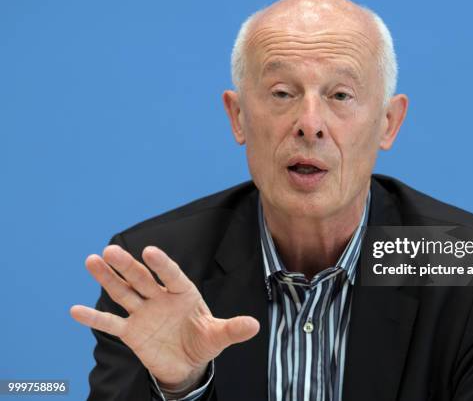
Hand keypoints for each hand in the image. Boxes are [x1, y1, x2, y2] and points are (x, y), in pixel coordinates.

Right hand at [70, 245, 259, 387]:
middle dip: (128, 266)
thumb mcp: (219, 336)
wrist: (187, 363)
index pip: (171, 275)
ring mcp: (144, 313)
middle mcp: (160, 298)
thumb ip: (232, 329)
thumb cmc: (203, 341)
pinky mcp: (131, 332)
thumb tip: (254, 326)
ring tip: (92, 261)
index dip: (162, 264)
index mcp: (183, 293)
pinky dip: (94, 318)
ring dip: (108, 279)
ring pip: (123, 293)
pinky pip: (111, 324)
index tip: (150, 251)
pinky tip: (76, 310)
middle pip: (142, 279)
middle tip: (111, 251)